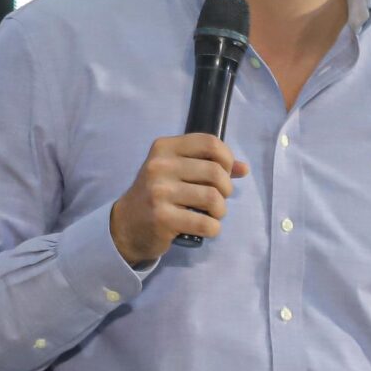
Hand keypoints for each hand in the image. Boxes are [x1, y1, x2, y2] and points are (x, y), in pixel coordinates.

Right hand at [108, 134, 247, 265]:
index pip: (209, 143)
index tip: (225, 173)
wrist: (126, 225)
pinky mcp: (162, 218)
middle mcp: (159, 166)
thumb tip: (244, 168)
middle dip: (226, 189)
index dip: (227, 158)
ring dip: (220, 210)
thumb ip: (208, 165)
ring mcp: (159, 192)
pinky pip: (205, 223)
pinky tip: (206, 228)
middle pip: (215, 172)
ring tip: (212, 214)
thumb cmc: (157, 194)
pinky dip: (213, 228)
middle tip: (218, 198)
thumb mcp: (176, 172)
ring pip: (213, 198)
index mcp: (164, 148)